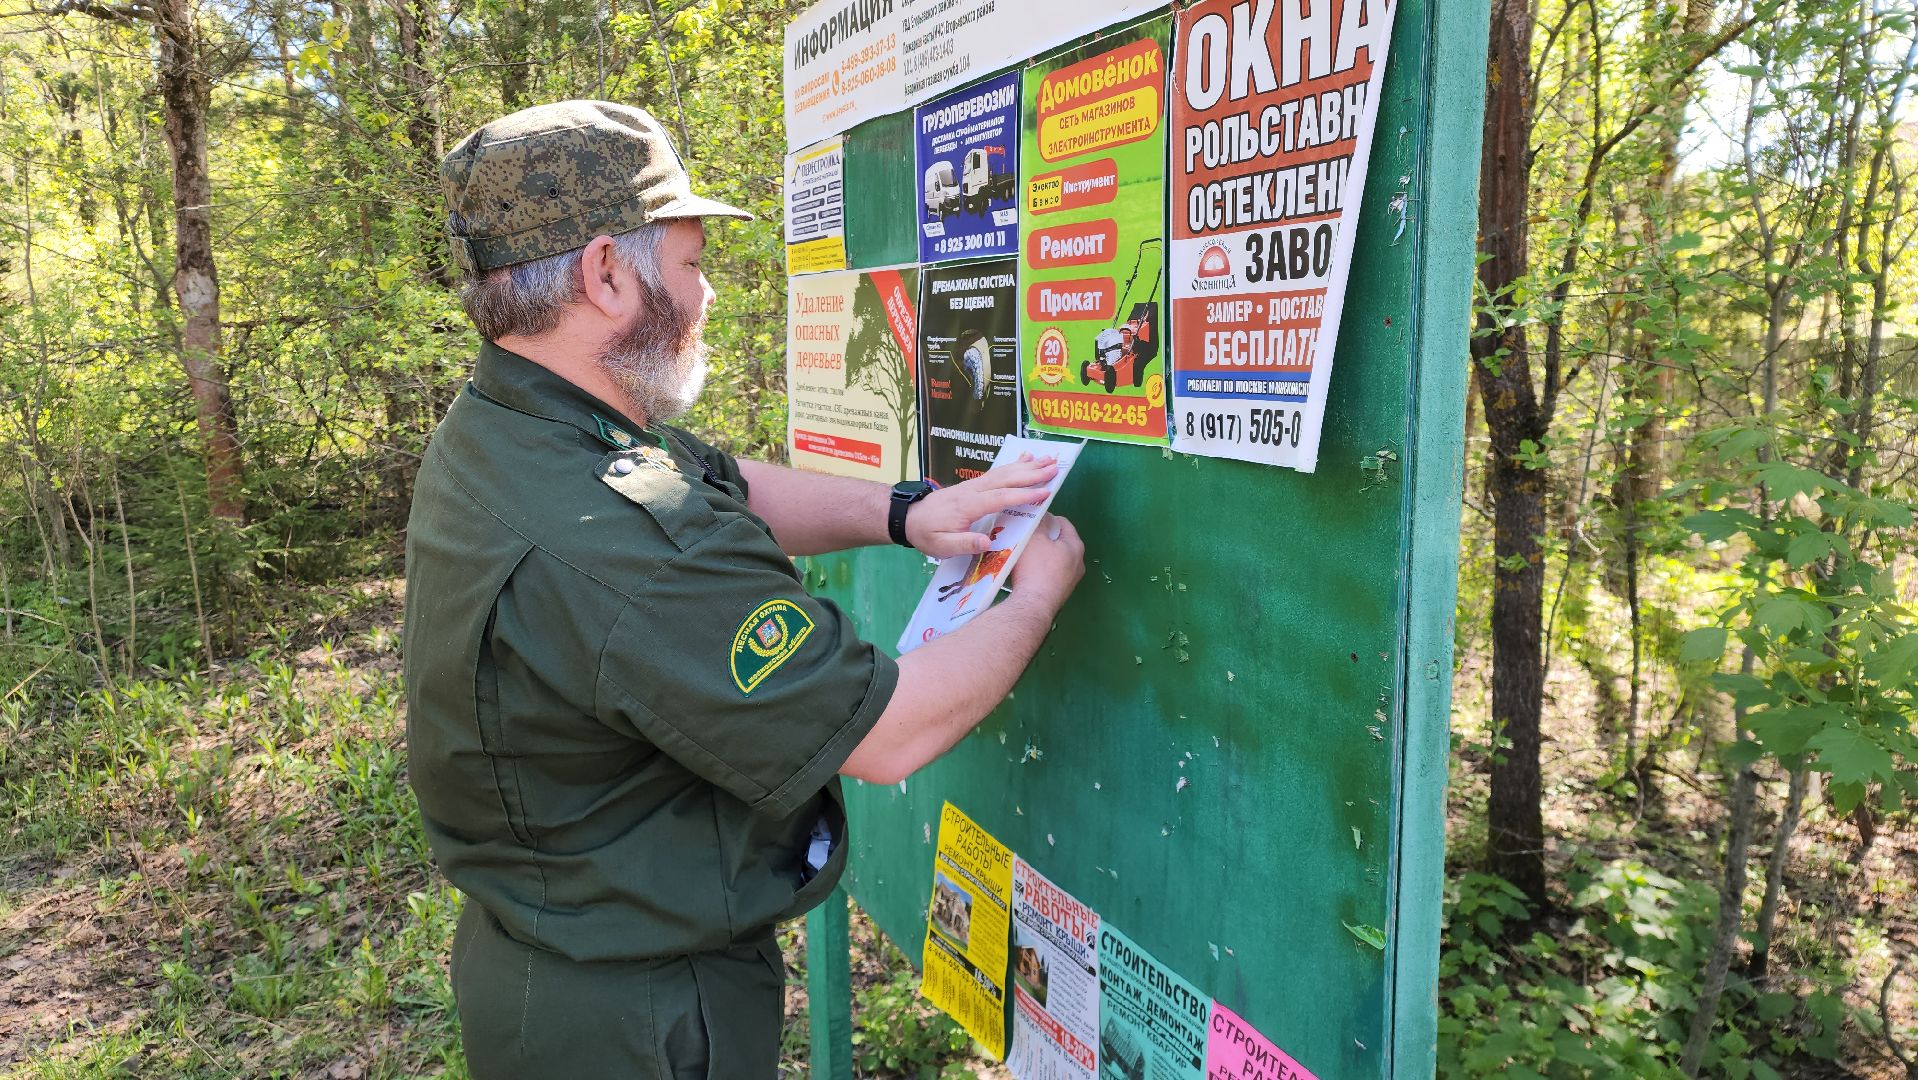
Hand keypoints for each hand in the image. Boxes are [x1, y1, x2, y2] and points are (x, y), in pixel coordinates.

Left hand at [905, 454, 1058, 558]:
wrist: (909, 517)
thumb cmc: (926, 534)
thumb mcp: (941, 546)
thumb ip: (964, 544)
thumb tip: (987, 543)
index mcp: (968, 506)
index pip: (1000, 497)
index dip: (1023, 494)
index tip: (1045, 492)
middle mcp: (973, 490)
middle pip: (1006, 478)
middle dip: (1032, 473)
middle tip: (1055, 467)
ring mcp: (974, 485)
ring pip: (1004, 472)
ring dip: (1027, 465)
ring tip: (1049, 459)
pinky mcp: (974, 484)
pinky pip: (998, 472)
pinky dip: (1014, 464)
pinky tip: (1026, 458)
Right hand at [1007, 513, 1083, 608]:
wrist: (1033, 605)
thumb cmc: (1036, 567)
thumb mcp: (1034, 537)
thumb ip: (1039, 522)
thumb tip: (1042, 515)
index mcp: (1076, 546)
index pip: (1064, 523)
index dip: (1047, 517)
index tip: (1032, 519)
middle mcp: (1078, 563)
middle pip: (1060, 542)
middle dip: (1044, 537)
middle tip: (1027, 535)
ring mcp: (1071, 581)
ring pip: (1055, 560)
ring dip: (1041, 555)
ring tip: (1024, 552)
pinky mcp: (1061, 593)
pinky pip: (1051, 575)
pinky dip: (1041, 570)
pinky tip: (1026, 572)